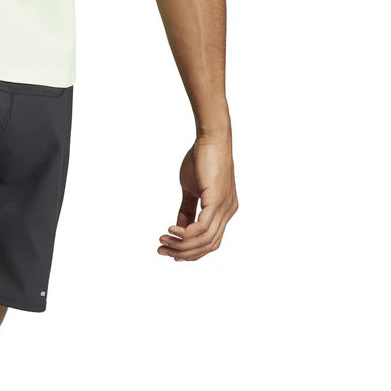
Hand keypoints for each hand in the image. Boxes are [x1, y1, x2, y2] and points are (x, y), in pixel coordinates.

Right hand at [158, 132, 237, 260]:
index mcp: (224, 211)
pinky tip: (171, 230)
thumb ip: (187, 210)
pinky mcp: (217, 201)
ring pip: (204, 241)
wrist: (211, 138)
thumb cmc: (202, 159)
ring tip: (163, 241)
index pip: (210, 242)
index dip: (190, 251)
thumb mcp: (191, 190)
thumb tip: (179, 228)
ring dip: (181, 245)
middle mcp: (228, 212)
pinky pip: (201, 229)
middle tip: (162, 250)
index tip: (170, 251)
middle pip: (207, 246)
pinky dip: (185, 234)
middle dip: (183, 253)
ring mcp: (224, 207)